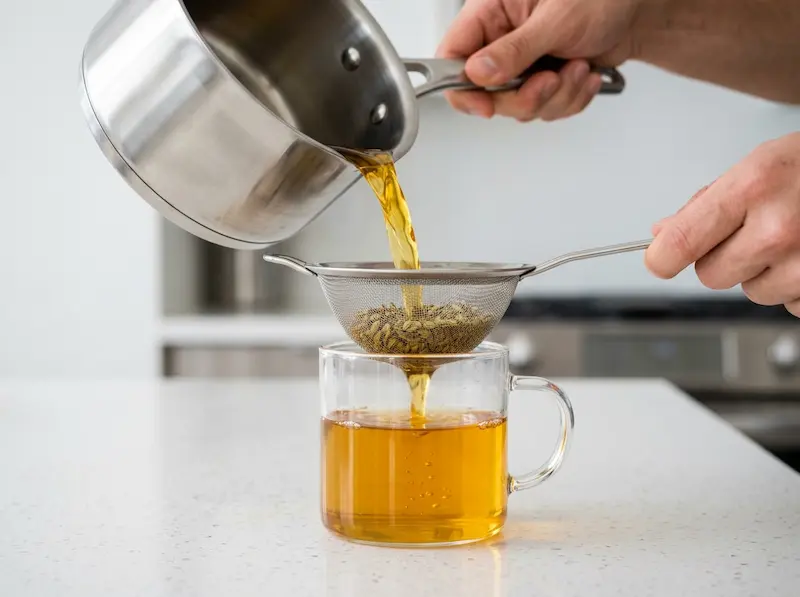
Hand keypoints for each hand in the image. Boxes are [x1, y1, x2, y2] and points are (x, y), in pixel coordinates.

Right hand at [436, 0, 640, 120]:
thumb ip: (514, 50)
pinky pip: (544, 109)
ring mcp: (521, 63)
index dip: (462, 87)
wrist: (639, 11)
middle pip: (486, 92)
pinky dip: (569, 99)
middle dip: (524, 96)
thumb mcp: (556, 19)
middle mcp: (501, 39)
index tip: (485, 104)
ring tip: (578, 68)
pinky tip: (584, 74)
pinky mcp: (542, 80)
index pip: (452, 56)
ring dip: (555, 97)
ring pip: (518, 106)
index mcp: (490, 12)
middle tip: (550, 79)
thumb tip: (477, 73)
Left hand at [646, 132, 799, 315]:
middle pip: (711, 275)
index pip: (679, 243)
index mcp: (753, 187)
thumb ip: (706, 203)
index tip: (659, 260)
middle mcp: (779, 228)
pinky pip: (790, 304)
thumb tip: (661, 234)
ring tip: (794, 238)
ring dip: (764, 272)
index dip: (662, 257)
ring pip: (752, 292)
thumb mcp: (760, 163)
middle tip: (752, 232)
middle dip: (723, 259)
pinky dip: (797, 287)